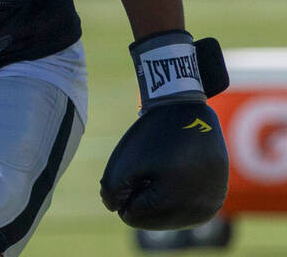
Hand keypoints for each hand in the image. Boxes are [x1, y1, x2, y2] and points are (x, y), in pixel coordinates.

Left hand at [100, 31, 228, 228]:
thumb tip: (116, 209)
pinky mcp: (217, 197)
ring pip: (168, 217)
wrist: (186, 109)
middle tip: (148, 168)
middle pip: (152, 220)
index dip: (124, 193)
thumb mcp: (123, 161)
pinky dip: (172, 196)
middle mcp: (201, 208)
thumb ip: (112, 191)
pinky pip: (185, 209)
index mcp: (177, 200)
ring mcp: (212, 204)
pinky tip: (173, 173)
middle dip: (141, 197)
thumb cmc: (152, 134)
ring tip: (162, 169)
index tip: (134, 168)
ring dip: (157, 198)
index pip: (133, 216)